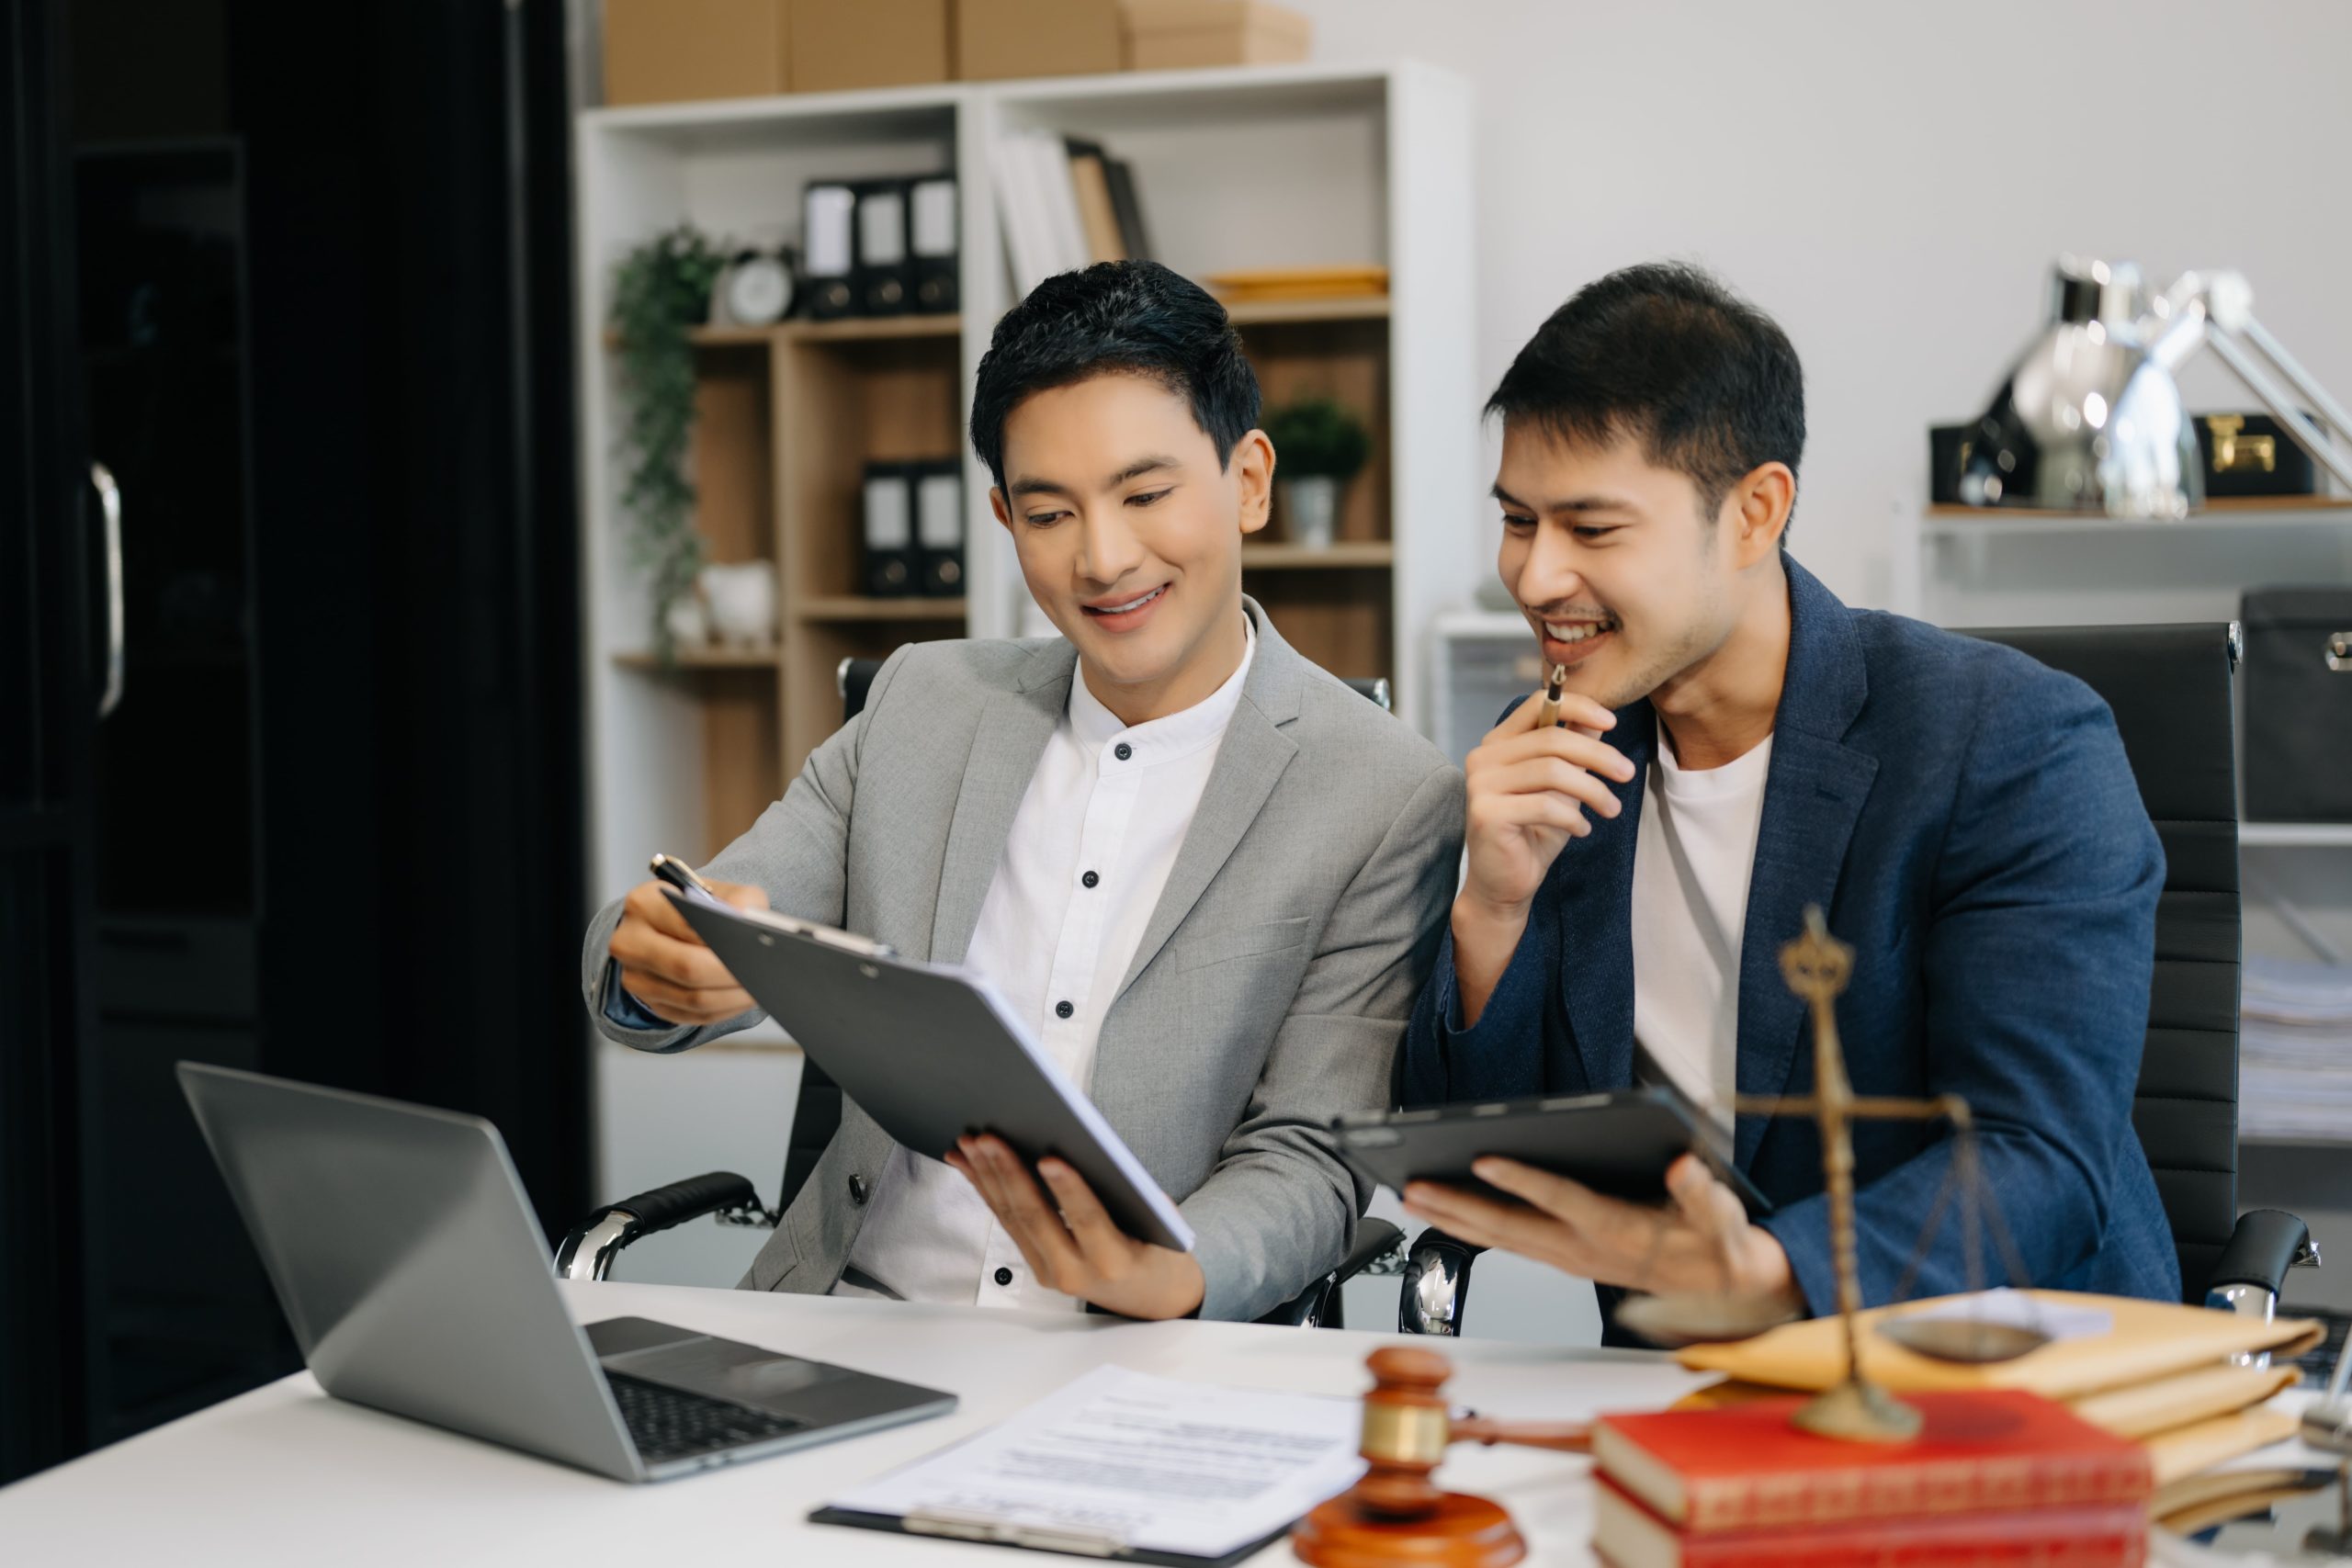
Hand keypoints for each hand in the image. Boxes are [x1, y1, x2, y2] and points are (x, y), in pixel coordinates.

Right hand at [608, 877, 769, 1025]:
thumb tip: (749, 924)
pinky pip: (691, 1015)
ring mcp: (634, 976)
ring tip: (759, 988)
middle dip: (730, 973)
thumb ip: (739, 900)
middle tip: (762, 974)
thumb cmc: (698, 906)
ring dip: (732, 997)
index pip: (687, 925)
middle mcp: (629, 941)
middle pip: (687, 967)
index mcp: (643, 903)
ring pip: (692, 998)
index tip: (754, 947)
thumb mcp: (720, 891)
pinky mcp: (648, 1002)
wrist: (669, 926)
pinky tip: (742, 998)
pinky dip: (723, 1009)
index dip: (724, 939)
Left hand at [945, 1134, 1205, 1319]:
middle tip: (987, 1137)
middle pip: (1035, 1216)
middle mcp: (1075, 1272)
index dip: (1067, 1188)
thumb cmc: (1160, 1251)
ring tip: (968, 1142)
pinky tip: (967, 1163)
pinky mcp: (1035, 1264)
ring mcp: (1049, 1272)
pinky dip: (985, 1188)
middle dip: (1008, 1172)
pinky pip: (1007, 1222)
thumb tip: (1090, 1148)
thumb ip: (1130, 1192)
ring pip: (1012, 1217)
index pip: (1087, 1219)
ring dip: (987, 1176)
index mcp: (1114, 1261)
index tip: (1049, 1157)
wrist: (1153, 1299)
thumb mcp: (1161, 1223)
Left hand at [1400, 1153, 1799, 1310]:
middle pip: (1510, 1226)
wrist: (1718, 1289)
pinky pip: (1507, 1245)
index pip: (1560, 1200)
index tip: (1484, 1158)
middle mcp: (1581, 1249)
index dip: (1522, 1181)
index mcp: (1615, 1231)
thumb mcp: (1722, 1216)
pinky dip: (1471, 1231)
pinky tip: (1445, 1214)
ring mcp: (1567, 1258)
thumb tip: (1682, 1167)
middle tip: (1413, 1186)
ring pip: (1500, 1240)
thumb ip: (1702, 1193)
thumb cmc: (1714, 1245)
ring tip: (1409, 1197)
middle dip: (1457, 1206)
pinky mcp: (1562, 1259)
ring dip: (1453, 1220)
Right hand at [1451, 689, 1634, 1022]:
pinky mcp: (1486, 813)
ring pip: (1552, 771)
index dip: (1578, 706)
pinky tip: (1583, 829)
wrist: (1504, 884)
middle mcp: (1483, 757)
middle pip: (1552, 738)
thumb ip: (1573, 753)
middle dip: (1598, 755)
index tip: (1612, 723)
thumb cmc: (1533, 832)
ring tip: (1611, 809)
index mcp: (1498, 743)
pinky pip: (1544, 805)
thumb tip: (1599, 720)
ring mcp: (1481, 785)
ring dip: (1592, 790)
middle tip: (1627, 774)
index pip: (1537, 704)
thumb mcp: (1561, 787)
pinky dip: (1573, 817)